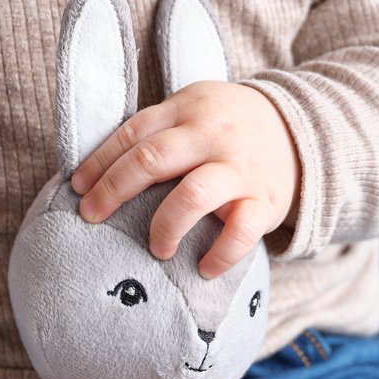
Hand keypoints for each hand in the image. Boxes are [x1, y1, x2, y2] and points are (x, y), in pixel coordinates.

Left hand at [67, 80, 300, 277]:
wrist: (301, 129)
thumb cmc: (228, 128)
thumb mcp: (193, 111)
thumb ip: (156, 133)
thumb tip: (96, 173)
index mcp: (186, 109)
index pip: (132, 134)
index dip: (99, 163)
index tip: (77, 189)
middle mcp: (211, 135)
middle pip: (152, 160)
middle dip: (114, 191)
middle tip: (92, 217)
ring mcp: (240, 168)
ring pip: (193, 195)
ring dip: (165, 226)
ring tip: (157, 248)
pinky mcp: (266, 200)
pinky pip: (240, 233)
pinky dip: (219, 256)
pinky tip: (204, 269)